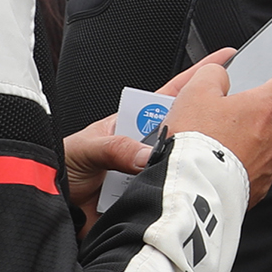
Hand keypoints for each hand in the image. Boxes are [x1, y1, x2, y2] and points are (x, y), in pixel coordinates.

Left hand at [58, 51, 237, 237]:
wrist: (48, 209)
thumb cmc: (60, 170)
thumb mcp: (85, 149)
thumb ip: (114, 148)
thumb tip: (147, 154)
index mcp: (131, 125)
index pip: (170, 97)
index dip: (196, 79)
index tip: (223, 62)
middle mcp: (144, 149)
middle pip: (184, 132)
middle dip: (204, 129)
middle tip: (221, 127)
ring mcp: (148, 175)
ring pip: (180, 166)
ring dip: (184, 170)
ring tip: (195, 169)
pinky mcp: (148, 202)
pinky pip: (169, 197)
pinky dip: (174, 197)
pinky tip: (179, 197)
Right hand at [156, 42, 271, 206]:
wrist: (190, 191)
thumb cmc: (194, 144)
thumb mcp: (194, 93)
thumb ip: (212, 75)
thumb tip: (220, 76)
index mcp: (265, 107)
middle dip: (254, 110)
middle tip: (222, 116)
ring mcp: (270, 163)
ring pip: (269, 141)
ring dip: (251, 138)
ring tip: (220, 143)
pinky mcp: (261, 186)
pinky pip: (259, 166)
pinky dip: (245, 163)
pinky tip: (223, 163)